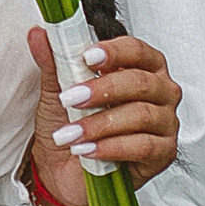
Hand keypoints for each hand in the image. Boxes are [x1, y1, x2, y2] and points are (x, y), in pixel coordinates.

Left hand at [28, 27, 179, 205]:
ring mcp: (165, 123)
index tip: (87, 57)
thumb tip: (39, 34)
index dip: (114, 51)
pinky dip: (111, 147)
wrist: (64, 170)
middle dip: (102, 89)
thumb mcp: (57, 90)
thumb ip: (54, 60)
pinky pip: (143, 146)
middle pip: (141, 82)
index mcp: (141, 67)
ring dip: (100, 124)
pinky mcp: (164, 153)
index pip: (137, 50)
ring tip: (72, 133)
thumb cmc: (69, 125)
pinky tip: (88, 149)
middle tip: (71, 98)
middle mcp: (159, 91)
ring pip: (141, 115)